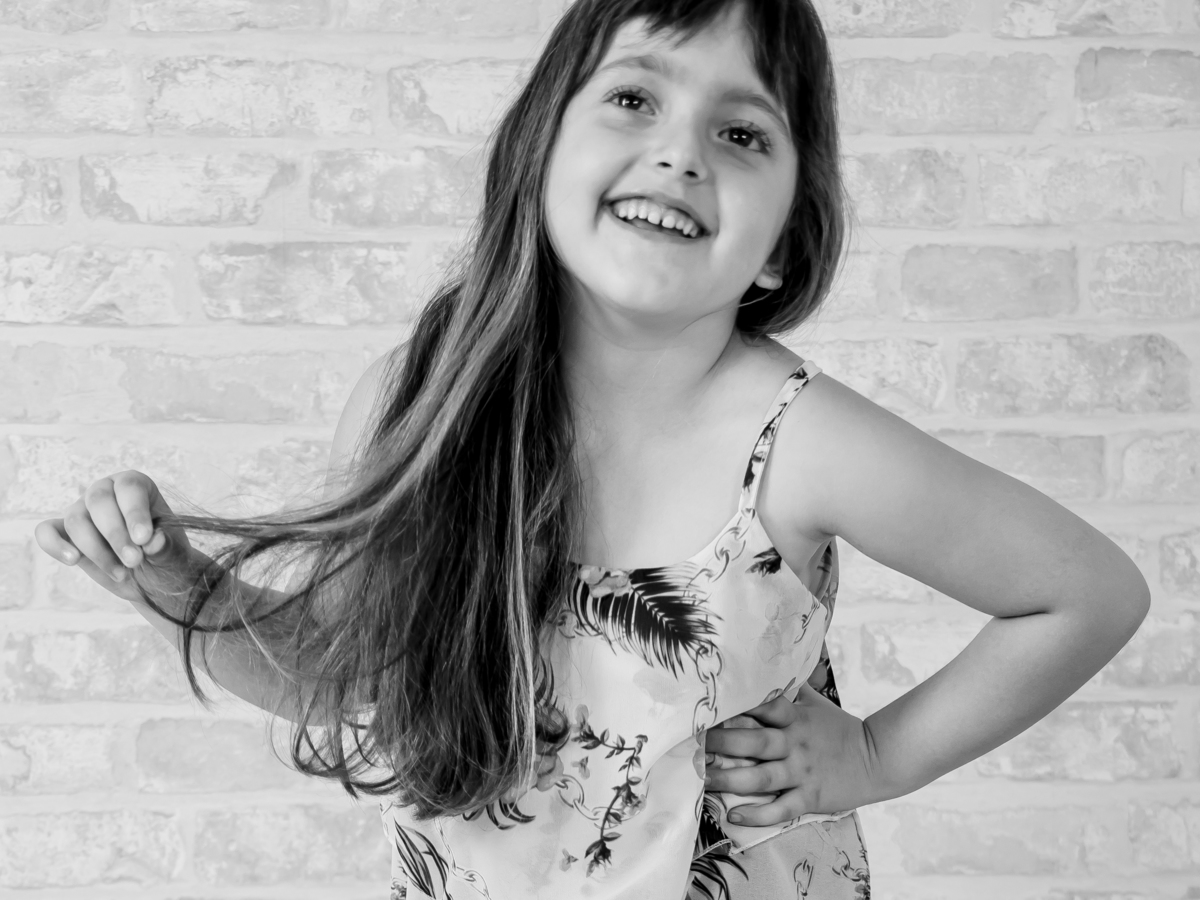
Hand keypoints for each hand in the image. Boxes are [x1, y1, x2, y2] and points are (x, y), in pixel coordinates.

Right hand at [34, 470, 193, 604]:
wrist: (153, 578)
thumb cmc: (165, 557)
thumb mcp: (174, 553)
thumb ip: (165, 546)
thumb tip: (154, 540)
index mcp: (136, 485)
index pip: (129, 487)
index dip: (135, 512)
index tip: (144, 539)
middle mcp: (106, 491)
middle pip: (99, 501)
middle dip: (116, 534)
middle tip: (134, 560)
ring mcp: (82, 511)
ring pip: (77, 520)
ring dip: (97, 550)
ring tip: (121, 573)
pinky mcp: (65, 534)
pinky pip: (47, 532)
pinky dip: (55, 545)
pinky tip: (73, 560)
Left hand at [703, 684, 878, 825]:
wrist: (878, 759)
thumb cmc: (840, 730)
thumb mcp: (816, 704)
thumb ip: (792, 688)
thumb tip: (772, 661)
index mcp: (795, 719)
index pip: (763, 707)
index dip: (736, 707)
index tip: (707, 709)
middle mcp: (795, 744)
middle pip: (754, 742)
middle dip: (722, 744)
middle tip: (693, 745)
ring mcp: (802, 772)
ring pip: (760, 777)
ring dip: (729, 780)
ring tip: (702, 780)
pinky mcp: (810, 798)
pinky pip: (780, 808)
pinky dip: (757, 814)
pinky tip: (734, 814)